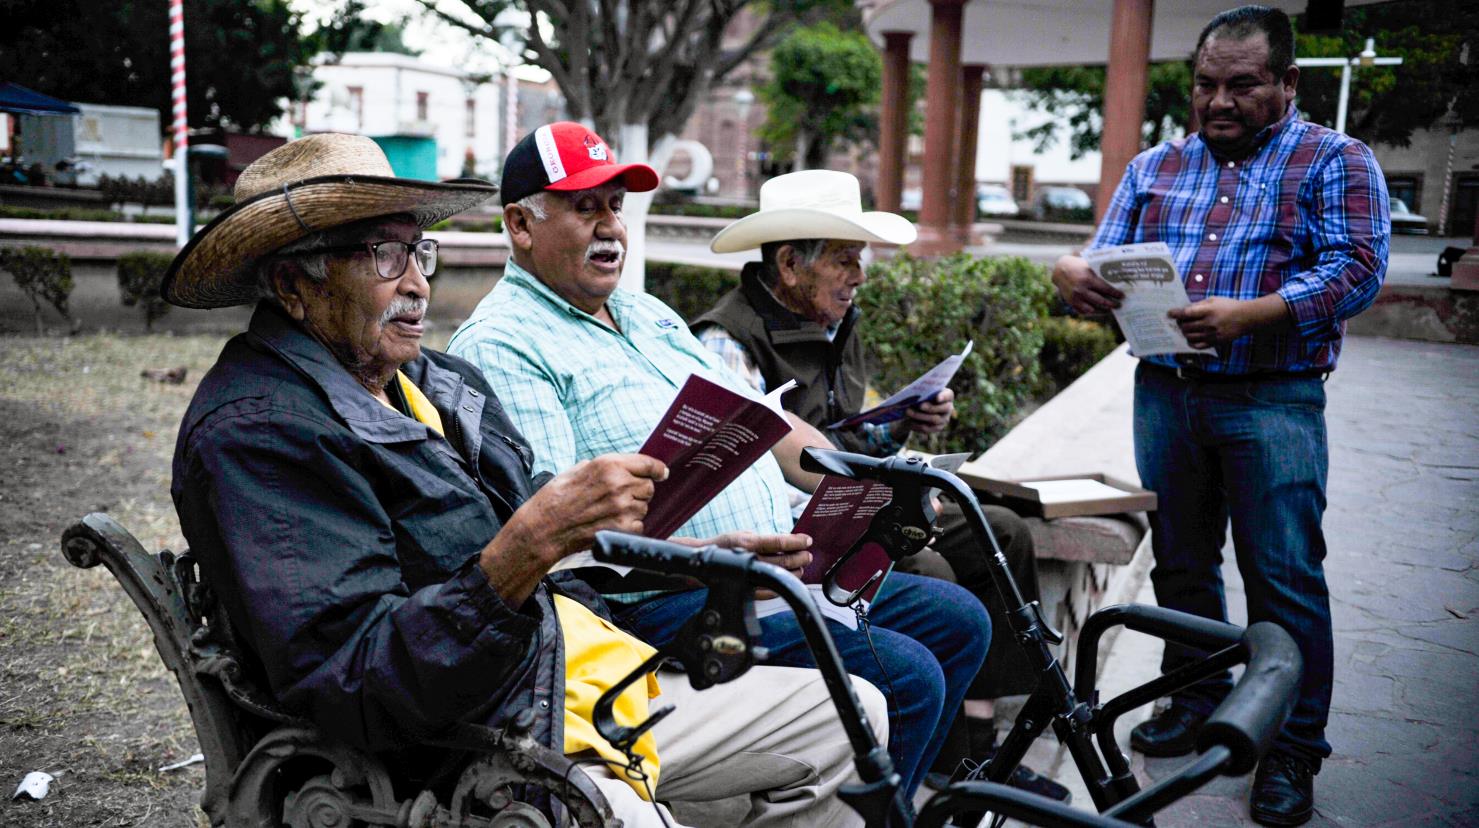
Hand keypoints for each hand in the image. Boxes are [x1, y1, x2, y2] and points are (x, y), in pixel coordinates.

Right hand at [492, 453, 668, 569]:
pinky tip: (611, 523)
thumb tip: (625, 468)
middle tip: (621, 496)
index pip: (648, 464)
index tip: (661, 473)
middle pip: (648, 486)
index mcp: (609, 465)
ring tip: (610, 511)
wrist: (546, 527)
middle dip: (639, 490)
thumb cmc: (558, 497)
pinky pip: (639, 524)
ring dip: (633, 508)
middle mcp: (619, 484)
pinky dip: (629, 525)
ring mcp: (623, 507)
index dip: (657, 469)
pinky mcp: (622, 528)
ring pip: (644, 506)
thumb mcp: (580, 469)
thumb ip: (606, 466)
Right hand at [688, 530, 812, 598]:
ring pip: (781, 574)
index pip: (779, 541)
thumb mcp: (744, 535)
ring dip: (796, 570)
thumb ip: (764, 538)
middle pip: (784, 559)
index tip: (807, 540)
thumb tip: (787, 541)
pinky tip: (789, 578)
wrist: (704, 563)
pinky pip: (772, 590)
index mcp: (748, 542)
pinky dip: (783, 582)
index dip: (797, 541)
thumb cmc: (726, 546)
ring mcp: (749, 576)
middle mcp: (750, 558)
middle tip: (807, 554)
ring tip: (801, 565)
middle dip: (800, 557)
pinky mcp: (749, 590)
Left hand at [903, 388, 953, 435]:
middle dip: (931, 407)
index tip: (937, 398)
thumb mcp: (922, 391)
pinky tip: (909, 421)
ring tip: (908, 412)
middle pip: (944, 408)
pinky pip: (928, 428)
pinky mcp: (937, 428)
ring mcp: (944, 419)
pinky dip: (917, 424)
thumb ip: (922, 392)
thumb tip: (915, 395)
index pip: (948, 395)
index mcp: (947, 396)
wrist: (919, 408)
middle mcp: (948, 408)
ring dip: (920, 416)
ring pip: (934, 419)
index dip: (943, 397)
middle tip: (920, 406)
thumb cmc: (922, 395)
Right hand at [1051, 254, 1123, 314]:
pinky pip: (1083, 311)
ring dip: (1103, 310)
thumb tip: (1117, 279)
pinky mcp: (1071, 302)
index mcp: (1088, 279)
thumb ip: (1100, 273)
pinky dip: (1092, 312)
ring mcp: (1075, 298)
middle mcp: (1081, 290)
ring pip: (1092, 309)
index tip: (1122, 296)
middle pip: (1101, 301)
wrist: (1060, 270)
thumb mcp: (1089, 266)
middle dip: (1112, 304)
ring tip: (1110, 309)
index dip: (1115, 294)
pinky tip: (1098, 310)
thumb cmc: (1078, 266)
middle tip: (1119, 305)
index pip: (1106, 289)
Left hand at [1169, 295, 1286, 349]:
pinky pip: (1197, 346)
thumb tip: (1184, 310)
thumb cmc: (1229, 306)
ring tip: (1185, 329)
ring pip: (1190, 337)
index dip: (1176, 314)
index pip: (1187, 313)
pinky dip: (1191, 342)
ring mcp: (1212, 334)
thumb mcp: (1214, 300)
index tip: (1169, 313)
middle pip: (1186, 327)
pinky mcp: (1215, 342)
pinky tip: (1190, 338)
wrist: (1246, 317)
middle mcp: (1209, 323)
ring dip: (1184, 333)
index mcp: (1208, 310)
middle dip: (1180, 324)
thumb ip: (1198, 305)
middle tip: (1179, 321)